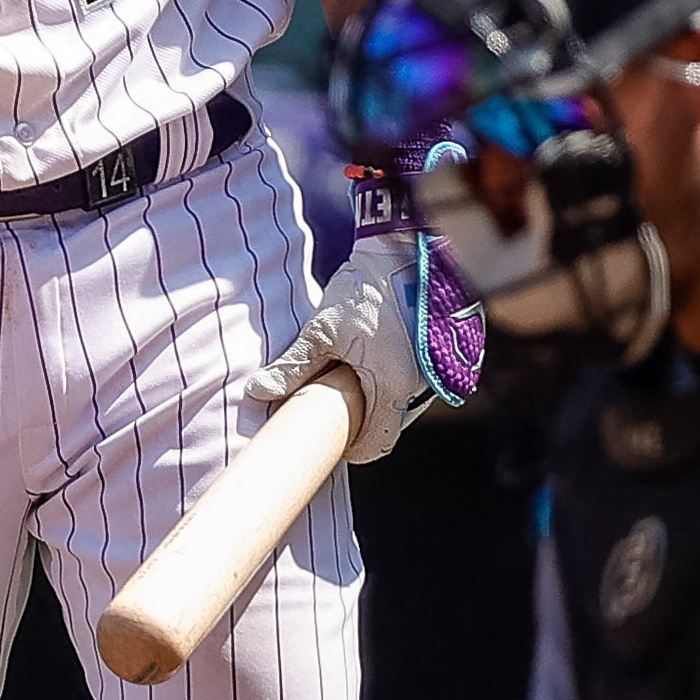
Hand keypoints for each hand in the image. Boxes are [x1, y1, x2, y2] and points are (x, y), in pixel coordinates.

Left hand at [235, 227, 447, 462]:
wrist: (402, 251)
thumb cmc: (363, 290)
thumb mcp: (322, 329)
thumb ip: (292, 367)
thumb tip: (258, 392)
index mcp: (392, 386)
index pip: (376, 445)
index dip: (353, 448)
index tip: (332, 439)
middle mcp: (420, 385)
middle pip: (389, 426)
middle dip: (363, 423)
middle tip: (334, 406)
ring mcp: (434, 371)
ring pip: (403, 406)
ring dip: (379, 402)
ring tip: (351, 381)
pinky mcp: (441, 355)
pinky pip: (415, 385)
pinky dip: (394, 384)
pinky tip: (374, 364)